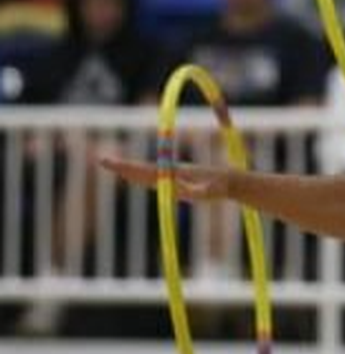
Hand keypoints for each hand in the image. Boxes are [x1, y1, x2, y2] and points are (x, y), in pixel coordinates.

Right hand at [99, 155, 232, 203]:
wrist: (234, 182)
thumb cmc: (224, 187)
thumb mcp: (213, 191)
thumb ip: (201, 191)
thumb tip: (189, 192)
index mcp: (176, 173)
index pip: (147, 170)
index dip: (128, 167)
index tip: (111, 162)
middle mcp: (172, 172)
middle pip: (143, 169)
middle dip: (122, 166)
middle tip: (102, 160)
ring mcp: (175, 177)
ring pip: (148, 174)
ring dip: (130, 171)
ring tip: (114, 167)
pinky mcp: (179, 182)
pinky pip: (156, 180)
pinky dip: (143, 177)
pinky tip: (135, 177)